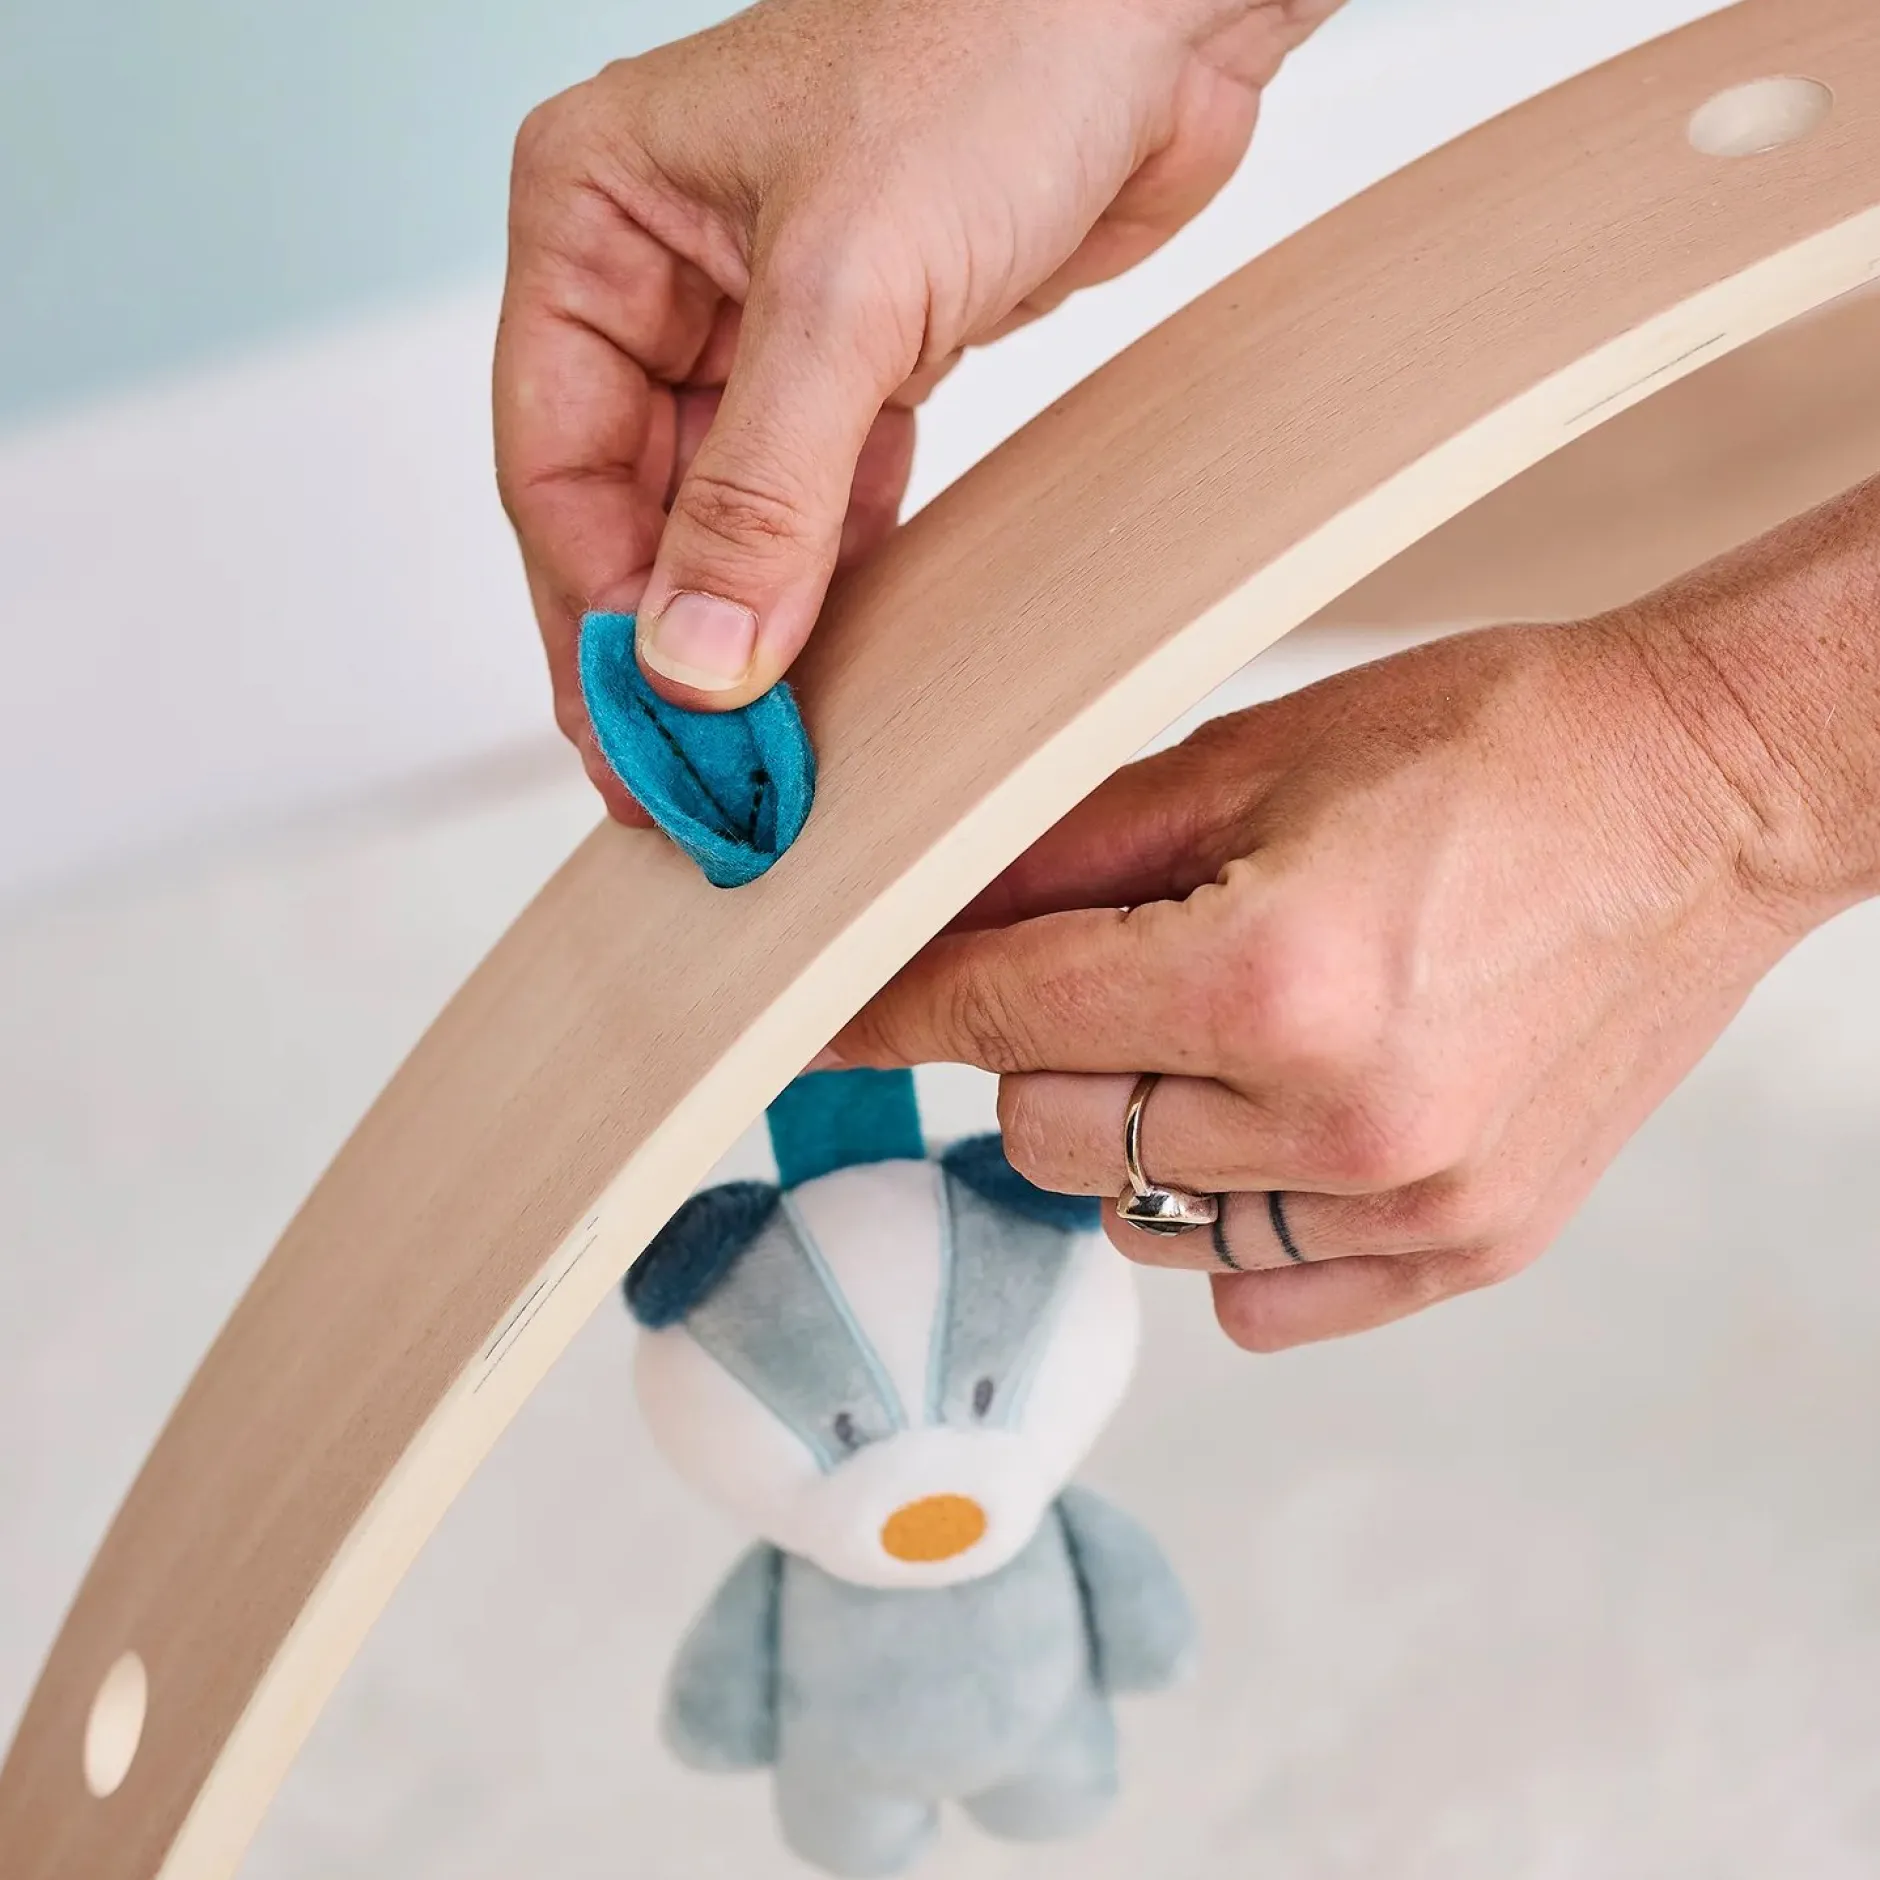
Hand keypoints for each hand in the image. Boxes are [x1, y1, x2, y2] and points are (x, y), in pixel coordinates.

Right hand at [495, 0, 1342, 817]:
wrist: (1162, 11)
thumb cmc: (996, 53)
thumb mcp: (848, 290)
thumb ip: (762, 491)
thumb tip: (694, 663)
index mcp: (596, 215)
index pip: (554, 461)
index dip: (593, 617)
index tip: (640, 736)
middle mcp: (664, 269)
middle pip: (628, 506)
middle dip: (661, 646)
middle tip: (681, 780)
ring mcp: (767, 320)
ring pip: (721, 516)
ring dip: (740, 632)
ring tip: (748, 752)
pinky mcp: (868, 358)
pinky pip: (817, 502)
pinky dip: (821, 583)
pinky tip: (821, 665)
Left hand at [833, 485, 1879, 1351]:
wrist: (1704, 796)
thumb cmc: (1490, 745)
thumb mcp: (1251, 760)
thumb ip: (1064, 856)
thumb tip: (921, 913)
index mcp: (1269, 980)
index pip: (993, 1017)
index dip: (883, 1010)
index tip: (815, 1019)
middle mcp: (1337, 1121)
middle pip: (1048, 1130)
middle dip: (1029, 1047)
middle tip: (1092, 965)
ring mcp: (1410, 1204)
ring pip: (1137, 1218)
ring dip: (1128, 1130)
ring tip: (1210, 1029)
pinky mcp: (1469, 1246)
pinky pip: (1254, 1289)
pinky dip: (1223, 1217)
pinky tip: (1272, 1123)